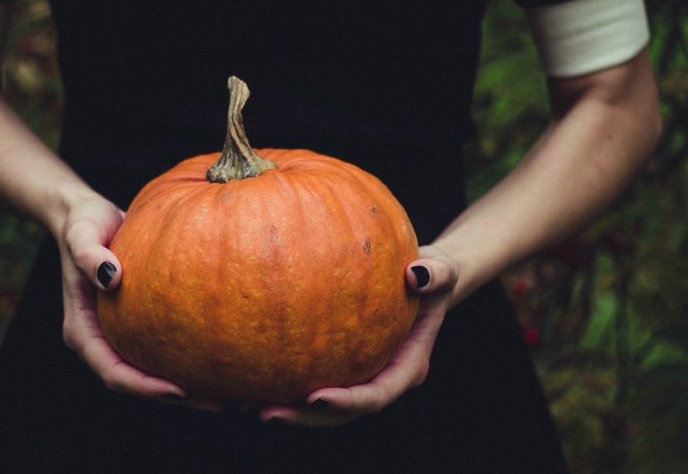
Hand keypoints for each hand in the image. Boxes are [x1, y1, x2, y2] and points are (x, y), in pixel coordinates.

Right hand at [56, 194, 222, 412]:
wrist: (88, 216)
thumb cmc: (83, 223)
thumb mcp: (81, 233)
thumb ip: (88, 254)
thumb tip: (111, 277)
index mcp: (83, 332)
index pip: (114, 373)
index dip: (145, 387)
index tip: (179, 390)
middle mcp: (102, 341)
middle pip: (138, 383)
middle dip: (177, 397)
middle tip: (221, 402)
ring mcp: (120, 335)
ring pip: (154, 372)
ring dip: (189, 387)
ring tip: (232, 391)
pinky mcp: (139, 324)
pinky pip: (165, 349)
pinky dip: (190, 358)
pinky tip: (224, 357)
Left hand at [258, 244, 458, 425]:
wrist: (422, 279)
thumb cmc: (431, 273)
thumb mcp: (442, 269)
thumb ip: (436, 273)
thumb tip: (416, 275)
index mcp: (407, 367)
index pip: (376, 395)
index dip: (347, 403)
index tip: (315, 398)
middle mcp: (381, 378)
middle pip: (342, 413)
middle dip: (305, 418)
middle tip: (266, 412)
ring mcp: (359, 374)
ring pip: (322, 404)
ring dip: (287, 408)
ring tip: (245, 403)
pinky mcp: (340, 364)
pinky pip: (310, 377)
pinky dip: (282, 381)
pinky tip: (248, 376)